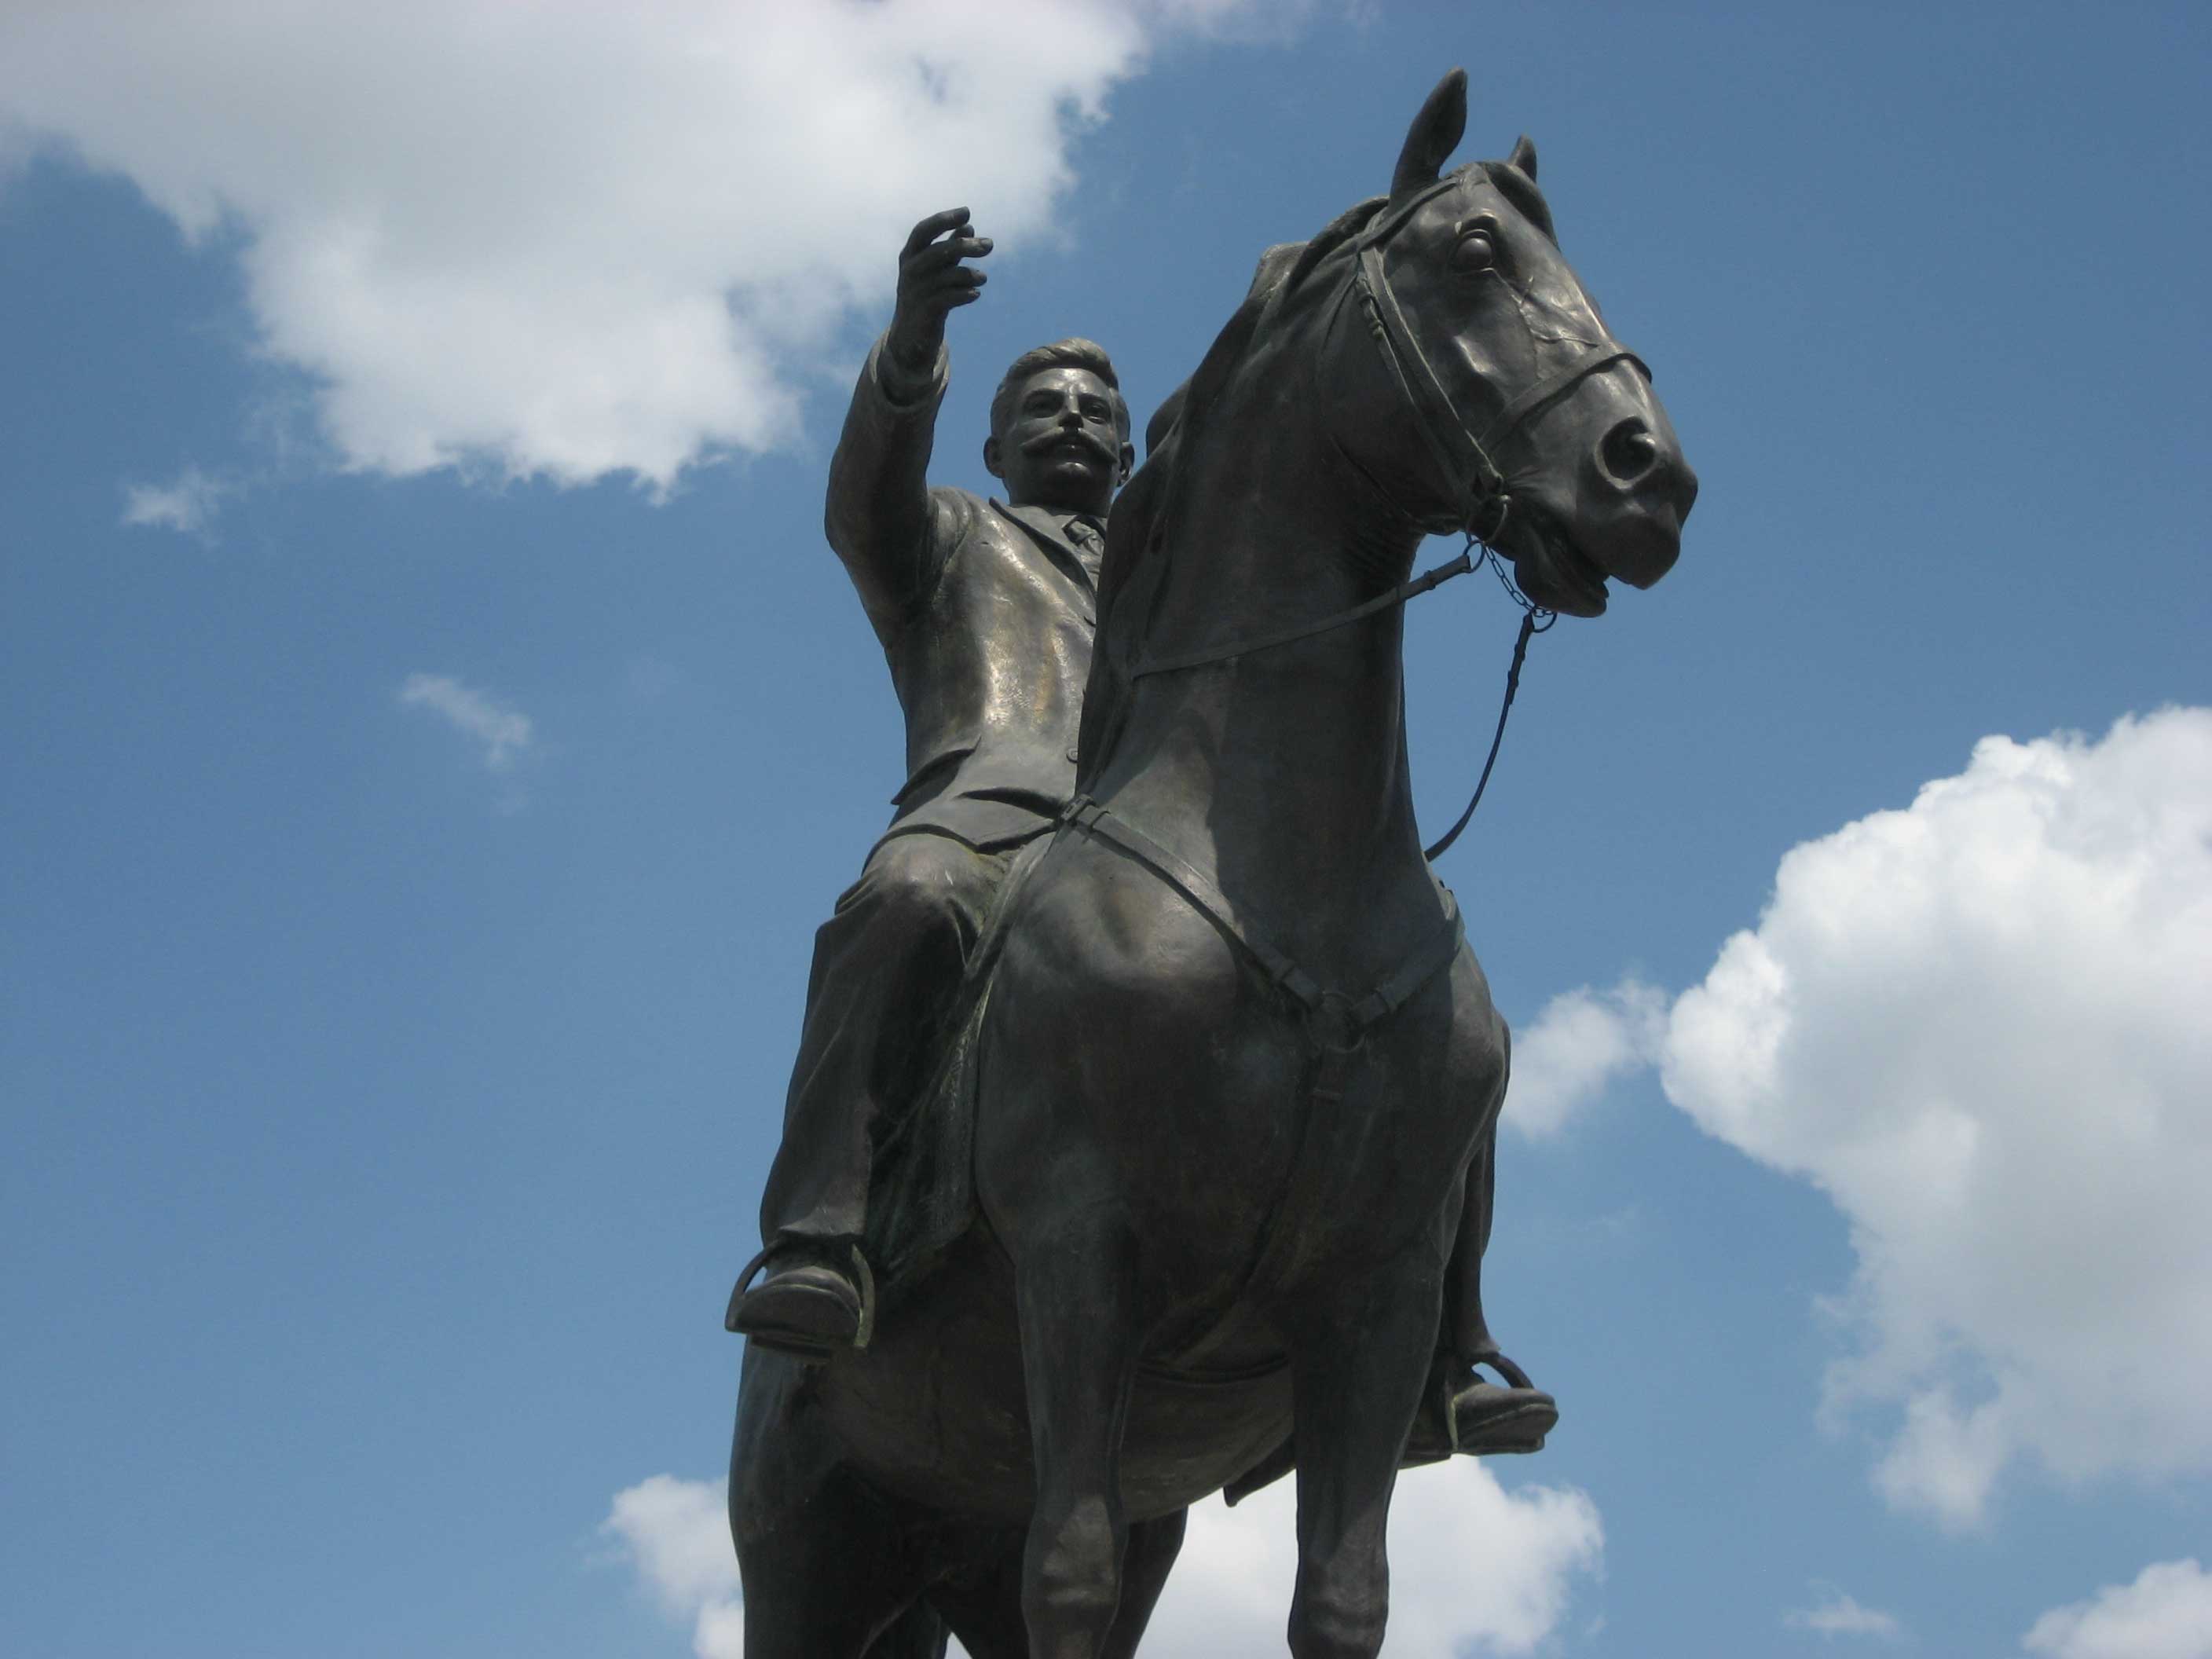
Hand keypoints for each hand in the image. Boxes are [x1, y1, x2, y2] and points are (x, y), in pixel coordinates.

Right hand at [886, 207, 991, 377]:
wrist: (910, 336)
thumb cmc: (925, 295)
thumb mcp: (936, 270)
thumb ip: (951, 248)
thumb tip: (969, 226)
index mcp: (910, 255)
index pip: (924, 230)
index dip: (944, 220)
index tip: (967, 212)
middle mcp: (910, 271)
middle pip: (939, 251)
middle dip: (966, 246)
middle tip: (990, 245)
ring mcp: (916, 292)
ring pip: (946, 276)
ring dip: (969, 274)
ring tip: (983, 278)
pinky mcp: (925, 313)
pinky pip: (947, 299)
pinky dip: (964, 294)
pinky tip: (975, 294)